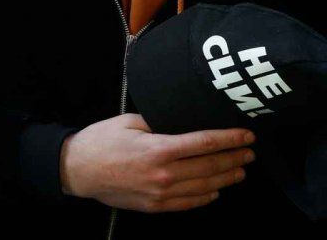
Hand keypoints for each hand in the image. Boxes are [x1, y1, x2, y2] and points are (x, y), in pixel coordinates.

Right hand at [59, 113, 253, 212]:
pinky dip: (207, 197)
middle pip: (210, 166)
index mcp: (158, 149)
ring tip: (240, 170)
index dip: (229, 139)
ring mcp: (161, 193)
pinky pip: (189, 203)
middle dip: (234, 158)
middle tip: (250, 152)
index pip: (204, 143)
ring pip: (205, 187)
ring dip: (227, 178)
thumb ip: (158, 122)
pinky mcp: (156, 206)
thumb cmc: (100, 141)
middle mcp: (164, 174)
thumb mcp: (128, 122)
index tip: (246, 135)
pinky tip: (216, 190)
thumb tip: (183, 121)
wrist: (77, 169)